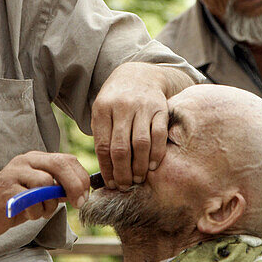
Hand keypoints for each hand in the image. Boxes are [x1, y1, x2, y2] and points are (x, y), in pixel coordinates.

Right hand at [0, 151, 89, 239]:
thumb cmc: (11, 204)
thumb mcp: (38, 193)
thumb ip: (57, 189)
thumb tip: (82, 191)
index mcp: (35, 159)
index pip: (66, 159)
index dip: (81, 177)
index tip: (84, 196)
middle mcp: (25, 161)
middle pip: (59, 164)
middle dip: (74, 185)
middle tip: (78, 203)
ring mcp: (13, 173)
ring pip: (46, 183)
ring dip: (50, 203)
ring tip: (41, 211)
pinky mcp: (6, 190)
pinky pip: (32, 200)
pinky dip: (36, 212)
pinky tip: (27, 214)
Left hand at [91, 62, 172, 190]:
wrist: (138, 75)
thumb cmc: (116, 101)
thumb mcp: (102, 112)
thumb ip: (102, 136)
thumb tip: (106, 171)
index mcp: (102, 109)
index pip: (103, 146)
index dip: (107, 169)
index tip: (111, 183)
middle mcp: (122, 107)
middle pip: (121, 148)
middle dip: (123, 172)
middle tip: (125, 186)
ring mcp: (142, 107)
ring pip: (140, 144)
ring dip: (139, 166)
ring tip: (138, 178)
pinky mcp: (160, 109)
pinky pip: (159, 135)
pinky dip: (156, 154)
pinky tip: (152, 165)